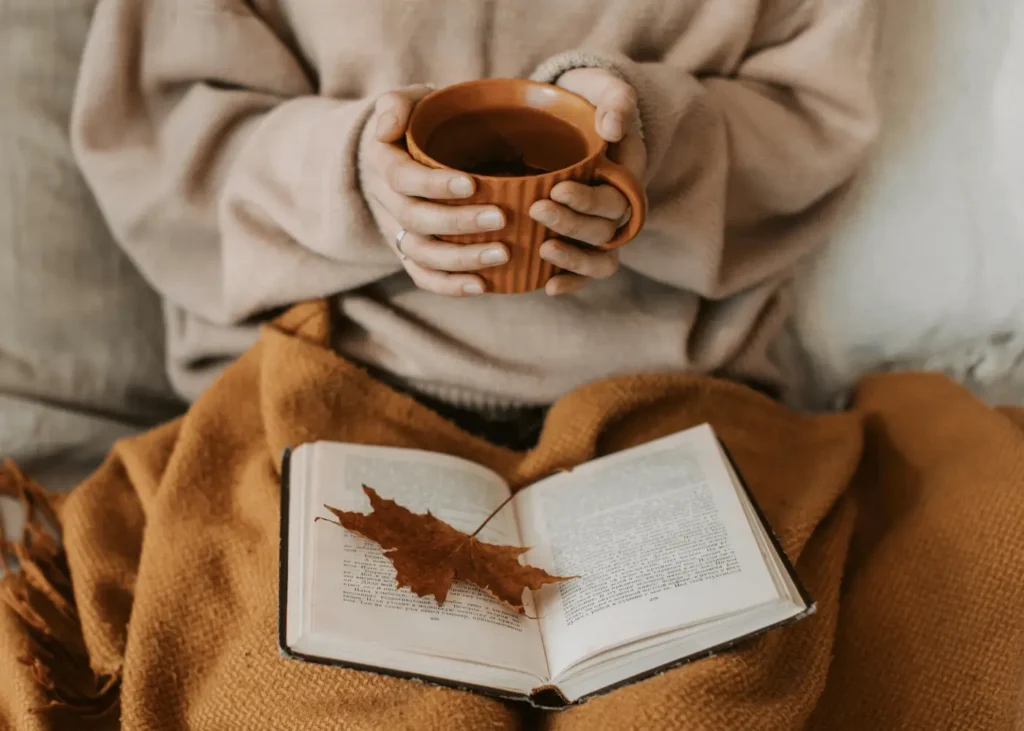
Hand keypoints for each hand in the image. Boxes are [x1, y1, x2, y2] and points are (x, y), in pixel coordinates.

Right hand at [360, 85, 510, 295]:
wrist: (407, 153)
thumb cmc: (419, 122)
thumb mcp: (407, 101)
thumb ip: (397, 104)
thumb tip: (387, 127)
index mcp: (384, 162)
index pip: (402, 178)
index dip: (434, 184)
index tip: (471, 184)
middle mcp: (388, 201)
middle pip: (416, 219)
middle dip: (458, 222)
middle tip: (500, 218)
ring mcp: (400, 231)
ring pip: (422, 254)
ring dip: (460, 259)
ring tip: (502, 253)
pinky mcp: (413, 253)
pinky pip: (425, 277)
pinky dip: (450, 286)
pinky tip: (483, 286)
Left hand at [534, 68, 646, 295]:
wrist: (564, 116)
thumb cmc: (583, 100)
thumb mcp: (600, 87)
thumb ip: (614, 99)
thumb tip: (613, 128)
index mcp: (627, 175)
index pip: (616, 198)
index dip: (588, 200)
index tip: (557, 189)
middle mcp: (616, 207)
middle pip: (604, 230)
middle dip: (572, 224)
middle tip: (537, 209)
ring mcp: (597, 228)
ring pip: (600, 258)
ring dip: (574, 260)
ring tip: (543, 250)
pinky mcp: (578, 241)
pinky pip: (584, 273)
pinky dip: (570, 282)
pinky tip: (547, 286)